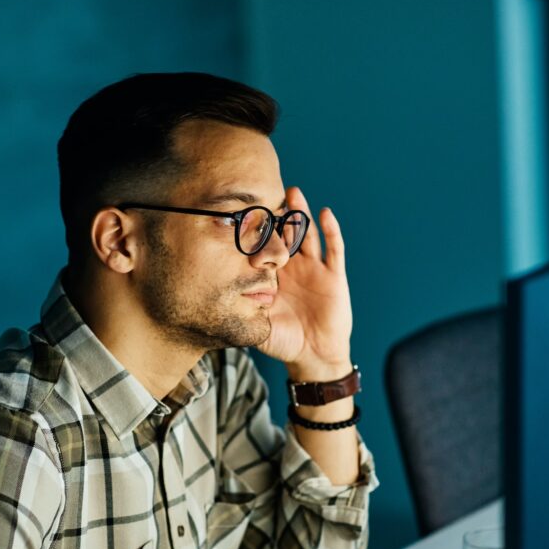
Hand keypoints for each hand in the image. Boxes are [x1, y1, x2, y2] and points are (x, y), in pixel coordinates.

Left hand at [256, 186, 352, 379]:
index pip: (263, 248)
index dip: (256, 232)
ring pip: (307, 235)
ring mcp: (315, 270)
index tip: (242, 213)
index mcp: (274, 277)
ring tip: (293, 193)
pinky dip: (331, 231)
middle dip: (277, 215)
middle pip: (285, 235)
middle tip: (265, 192)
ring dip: (301, 214)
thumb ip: (241, 311)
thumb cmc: (284, 342)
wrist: (313, 357)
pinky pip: (334, 250)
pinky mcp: (334, 276)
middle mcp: (294, 269)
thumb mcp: (257, 324)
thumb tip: (213, 302)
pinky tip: (324, 213)